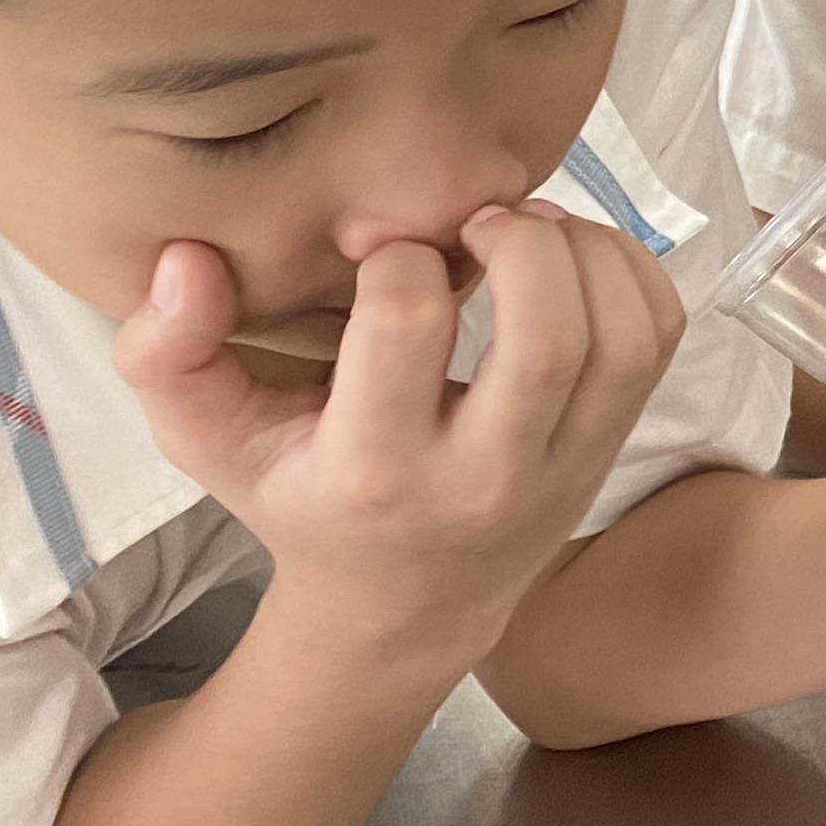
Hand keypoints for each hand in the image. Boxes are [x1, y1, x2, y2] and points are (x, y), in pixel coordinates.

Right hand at [112, 210, 685, 658]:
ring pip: (619, 338)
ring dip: (584, 252)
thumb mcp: (210, 440)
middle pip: (549, 335)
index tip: (377, 250)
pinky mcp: (614, 444)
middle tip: (477, 219)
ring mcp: (565, 465)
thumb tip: (188, 259)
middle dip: (519, 243)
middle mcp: (485, 475)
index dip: (395, 256)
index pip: (406, 325)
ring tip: (525, 231)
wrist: (406, 606)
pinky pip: (658, 340)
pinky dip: (631, 273)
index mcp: (376, 469)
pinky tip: (573, 258)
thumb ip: (167, 354)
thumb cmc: (303, 498)